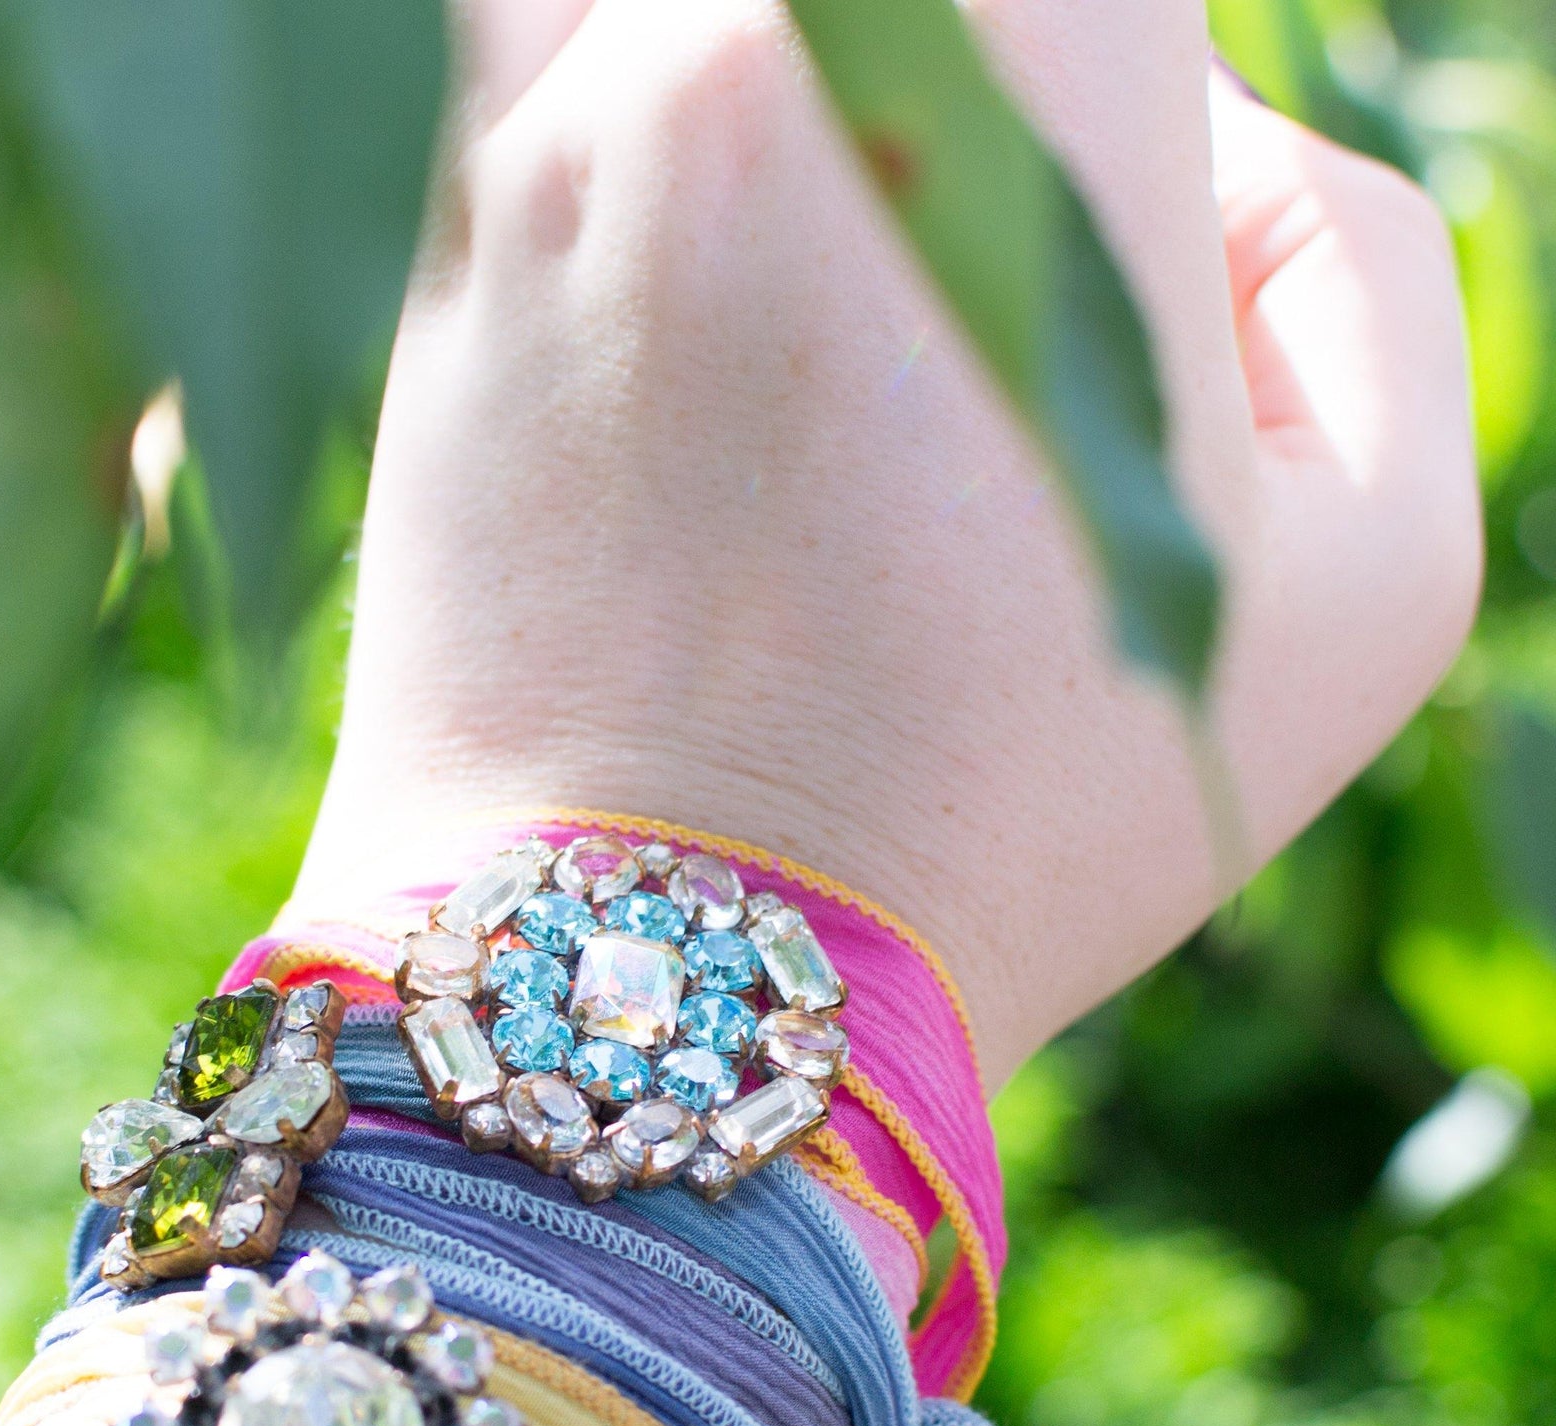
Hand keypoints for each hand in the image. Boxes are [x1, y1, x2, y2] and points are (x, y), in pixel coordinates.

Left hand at [294, 0, 1480, 1082]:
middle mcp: (745, 39)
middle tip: (962, 333)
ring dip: (778, 129)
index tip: (1103, 243)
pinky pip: (538, 82)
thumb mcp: (1361, 577)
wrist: (660, 968)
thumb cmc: (1020, 816)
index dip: (1120, 98)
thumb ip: (1346, 265)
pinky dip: (633, 167)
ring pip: (700, 21)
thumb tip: (1199, 135)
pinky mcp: (427, 252)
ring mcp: (547, 135)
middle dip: (963, 109)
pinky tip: (688, 359)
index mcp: (1016, 69)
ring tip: (815, 360)